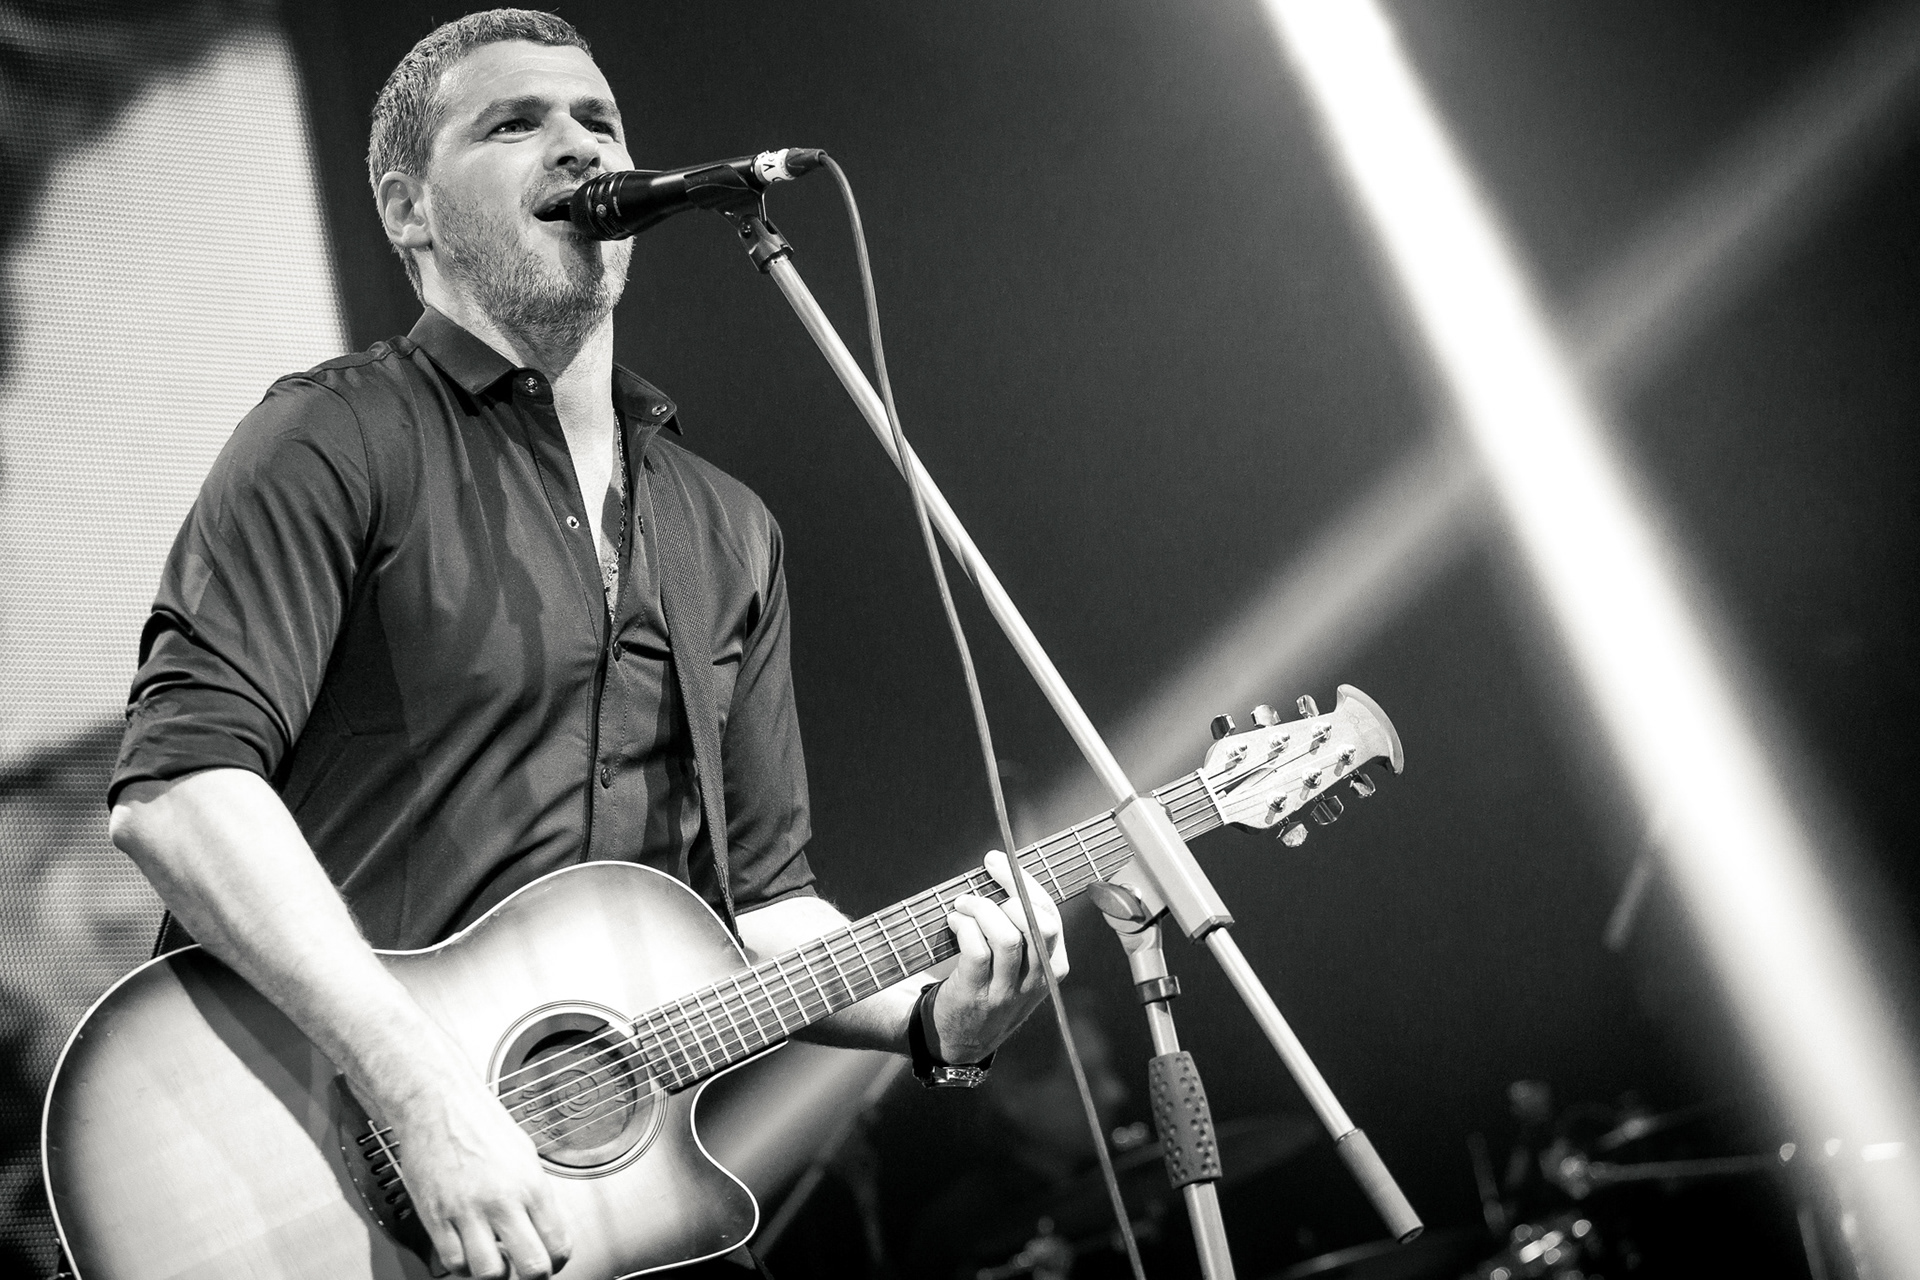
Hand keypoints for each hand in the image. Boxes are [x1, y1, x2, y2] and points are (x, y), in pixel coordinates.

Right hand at [378, 1048, 572, 1278]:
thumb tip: (542, 1226)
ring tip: (495, 1260)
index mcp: (531, 1185)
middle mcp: (502, 1202)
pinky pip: (453, 1262)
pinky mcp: (436, 1217)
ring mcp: (467, 1212)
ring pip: (489, 1274)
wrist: (438, 1105)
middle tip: (526, 1268)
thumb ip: (535, 1195)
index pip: (558, 1244)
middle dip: (533, 1275)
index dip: (557, 1261)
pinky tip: (468, 1250)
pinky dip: (463, 1264)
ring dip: (495, 1274)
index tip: (551, 1260)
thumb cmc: (481, 1122)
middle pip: (531, 1267)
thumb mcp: (525, 1154)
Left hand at [933, 850, 1069, 1062]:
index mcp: (1052, 966)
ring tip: (963, 904)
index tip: (999, 862)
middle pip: (1037, 924)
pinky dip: (965, 928)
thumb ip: (1022, 929)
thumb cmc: (991, 989)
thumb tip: (1002, 874)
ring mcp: (1007, 991)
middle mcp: (1036, 980)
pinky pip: (977, 952)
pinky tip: (955, 922)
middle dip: (1009, 889)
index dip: (1025, 882)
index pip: (1050, 915)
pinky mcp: (977, 995)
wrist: (963, 1040)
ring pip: (1007, 937)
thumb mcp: (1022, 967)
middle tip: (985, 876)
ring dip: (981, 909)